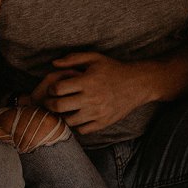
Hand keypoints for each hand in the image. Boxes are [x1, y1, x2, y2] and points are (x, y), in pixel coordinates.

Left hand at [34, 52, 148, 133]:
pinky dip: (77, 124)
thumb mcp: (94, 58)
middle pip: (59, 106)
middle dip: (50, 104)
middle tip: (51, 101)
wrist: (137, 84)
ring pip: (69, 121)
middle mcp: (92, 98)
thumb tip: (53, 63)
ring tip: (65, 109)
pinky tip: (78, 115)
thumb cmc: (113, 69)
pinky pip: (82, 129)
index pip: (58, 89)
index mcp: (87, 81)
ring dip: (63, 116)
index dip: (51, 88)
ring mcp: (98, 113)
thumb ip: (73, 59)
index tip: (53, 88)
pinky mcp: (103, 123)